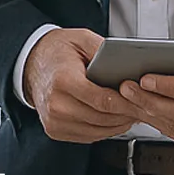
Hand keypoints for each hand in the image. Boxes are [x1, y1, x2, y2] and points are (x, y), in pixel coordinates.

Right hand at [21, 28, 139, 142]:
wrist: (31, 64)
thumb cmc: (57, 51)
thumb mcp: (81, 38)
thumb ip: (104, 50)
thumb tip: (126, 63)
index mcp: (62, 80)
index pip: (102, 101)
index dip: (125, 103)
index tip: (140, 100)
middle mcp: (55, 104)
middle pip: (102, 118)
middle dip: (126, 115)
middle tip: (142, 108)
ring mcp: (54, 121)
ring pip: (98, 131)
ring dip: (118, 125)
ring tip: (131, 113)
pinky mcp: (55, 130)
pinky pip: (88, 136)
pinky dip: (104, 130)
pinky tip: (114, 119)